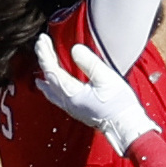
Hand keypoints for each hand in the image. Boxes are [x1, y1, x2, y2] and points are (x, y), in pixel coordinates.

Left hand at [34, 37, 156, 153]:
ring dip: (45, 81)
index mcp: (72, 92)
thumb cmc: (119, 104)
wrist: (126, 127)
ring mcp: (72, 109)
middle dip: (43, 61)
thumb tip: (75, 49)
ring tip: (39, 78)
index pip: (51, 70)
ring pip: (51, 93)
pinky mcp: (79, 112)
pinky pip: (59, 100)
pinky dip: (52, 93)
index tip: (42, 40)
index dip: (45, 53)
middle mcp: (68, 102)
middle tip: (40, 46)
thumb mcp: (106, 78)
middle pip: (49, 79)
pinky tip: (55, 93)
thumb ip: (89, 63)